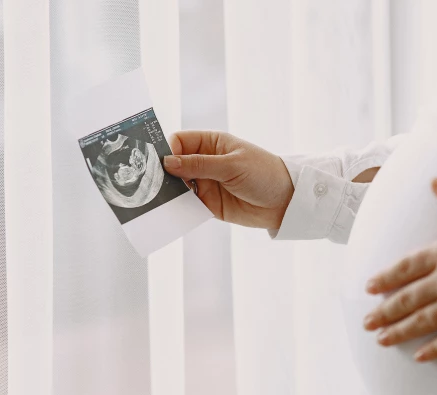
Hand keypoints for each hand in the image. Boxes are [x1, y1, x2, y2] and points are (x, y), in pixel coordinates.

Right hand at [163, 131, 293, 228]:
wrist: (285, 201)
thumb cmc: (264, 173)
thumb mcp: (232, 165)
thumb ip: (200, 165)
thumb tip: (168, 162)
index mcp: (211, 143)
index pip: (179, 141)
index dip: (167, 150)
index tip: (158, 162)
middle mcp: (205, 162)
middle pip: (174, 164)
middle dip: (163, 173)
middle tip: (151, 182)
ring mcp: (205, 183)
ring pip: (177, 185)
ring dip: (168, 191)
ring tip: (157, 199)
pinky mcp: (208, 204)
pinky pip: (187, 204)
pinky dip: (178, 207)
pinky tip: (170, 211)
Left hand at [362, 178, 436, 361]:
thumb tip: (435, 181)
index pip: (405, 267)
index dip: (385, 278)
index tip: (369, 287)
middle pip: (407, 298)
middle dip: (384, 311)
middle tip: (367, 322)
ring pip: (422, 321)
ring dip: (399, 331)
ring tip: (381, 340)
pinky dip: (434, 349)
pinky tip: (419, 357)